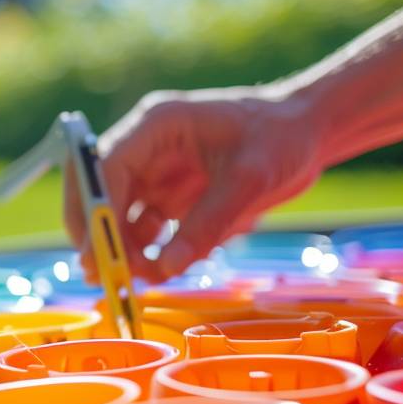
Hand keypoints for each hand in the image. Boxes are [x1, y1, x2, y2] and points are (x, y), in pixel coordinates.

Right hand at [64, 86, 325, 284]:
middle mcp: (146, 148)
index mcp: (156, 125)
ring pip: (117, 215)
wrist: (308, 133)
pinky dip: (146, 252)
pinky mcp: (169, 197)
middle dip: (97, 232)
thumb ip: (207, 223)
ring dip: (121, 248)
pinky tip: (160, 271)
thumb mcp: (250, 179)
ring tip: (143, 278)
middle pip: (99, 191)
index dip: (94, 209)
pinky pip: (144, 229)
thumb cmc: (282, 138)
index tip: (95, 250)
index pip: (104, 166)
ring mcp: (155, 174)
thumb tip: (166, 267)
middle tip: (101, 273)